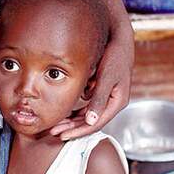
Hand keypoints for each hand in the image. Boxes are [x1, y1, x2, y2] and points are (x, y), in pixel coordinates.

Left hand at [49, 20, 133, 139]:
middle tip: (54, 132)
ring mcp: (107, 97)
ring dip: (72, 121)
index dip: (79, 131)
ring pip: (87, 115)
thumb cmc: (114, 55)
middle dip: (73, 128)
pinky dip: (76, 111)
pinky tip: (64, 113)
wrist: (118, 38)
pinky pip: (87, 106)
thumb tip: (91, 121)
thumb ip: (98, 98)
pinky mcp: (101, 90)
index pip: (96, 123)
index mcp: (117, 102)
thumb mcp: (107, 77)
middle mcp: (113, 102)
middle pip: (91, 122)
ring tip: (56, 125)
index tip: (63, 135)